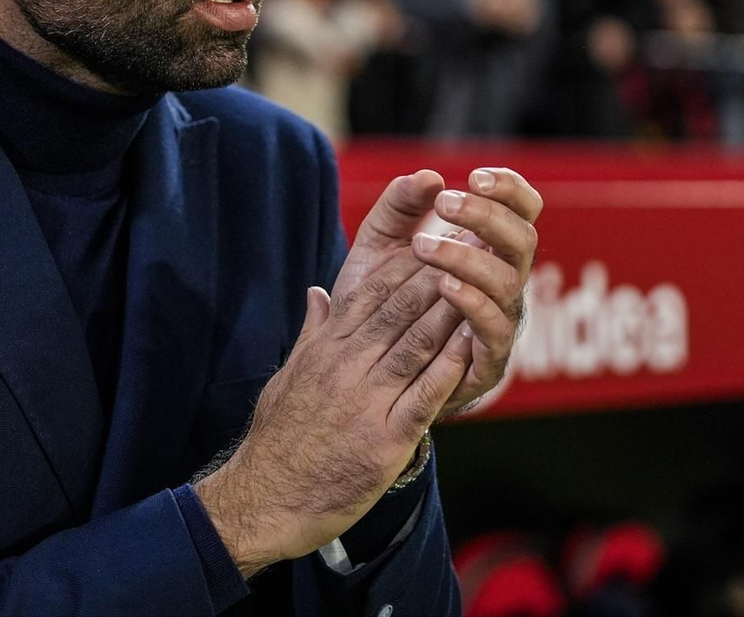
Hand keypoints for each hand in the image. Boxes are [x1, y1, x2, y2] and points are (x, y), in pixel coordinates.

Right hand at [192, 243, 473, 576]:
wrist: (266, 499)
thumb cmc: (277, 440)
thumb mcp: (287, 377)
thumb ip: (310, 333)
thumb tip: (317, 293)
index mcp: (324, 351)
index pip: (368, 295)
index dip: (403, 267)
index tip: (430, 244)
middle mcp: (345, 369)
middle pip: (397, 313)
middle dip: (435, 279)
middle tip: (466, 251)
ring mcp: (365, 403)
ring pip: (415, 347)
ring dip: (449, 314)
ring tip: (477, 286)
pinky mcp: (384, 440)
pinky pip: (424, 397)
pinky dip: (450, 369)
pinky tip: (471, 345)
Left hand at [332, 168, 542, 418]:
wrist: (363, 371)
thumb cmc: (383, 302)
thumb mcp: (380, 247)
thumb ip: (398, 208)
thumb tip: (427, 176)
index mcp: (487, 250)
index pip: (521, 212)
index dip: (510, 190)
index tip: (476, 176)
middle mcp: (502, 283)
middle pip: (523, 240)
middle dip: (488, 217)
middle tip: (445, 204)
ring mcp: (499, 321)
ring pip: (508, 283)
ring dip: (468, 259)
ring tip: (423, 246)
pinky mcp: (487, 361)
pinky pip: (494, 331)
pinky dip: (474, 305)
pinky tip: (444, 286)